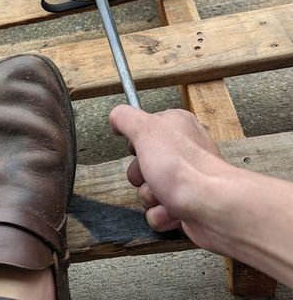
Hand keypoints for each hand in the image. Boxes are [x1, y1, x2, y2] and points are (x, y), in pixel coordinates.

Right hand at [109, 106, 232, 249]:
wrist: (213, 208)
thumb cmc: (184, 167)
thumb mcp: (145, 130)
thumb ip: (126, 118)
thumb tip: (116, 117)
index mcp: (176, 125)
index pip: (143, 130)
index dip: (136, 142)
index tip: (139, 148)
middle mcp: (183, 150)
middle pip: (142, 163)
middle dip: (140, 175)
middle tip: (150, 174)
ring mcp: (186, 178)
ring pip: (148, 189)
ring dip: (149, 196)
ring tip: (165, 196)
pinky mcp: (188, 205)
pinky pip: (159, 211)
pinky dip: (162, 214)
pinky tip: (172, 211)